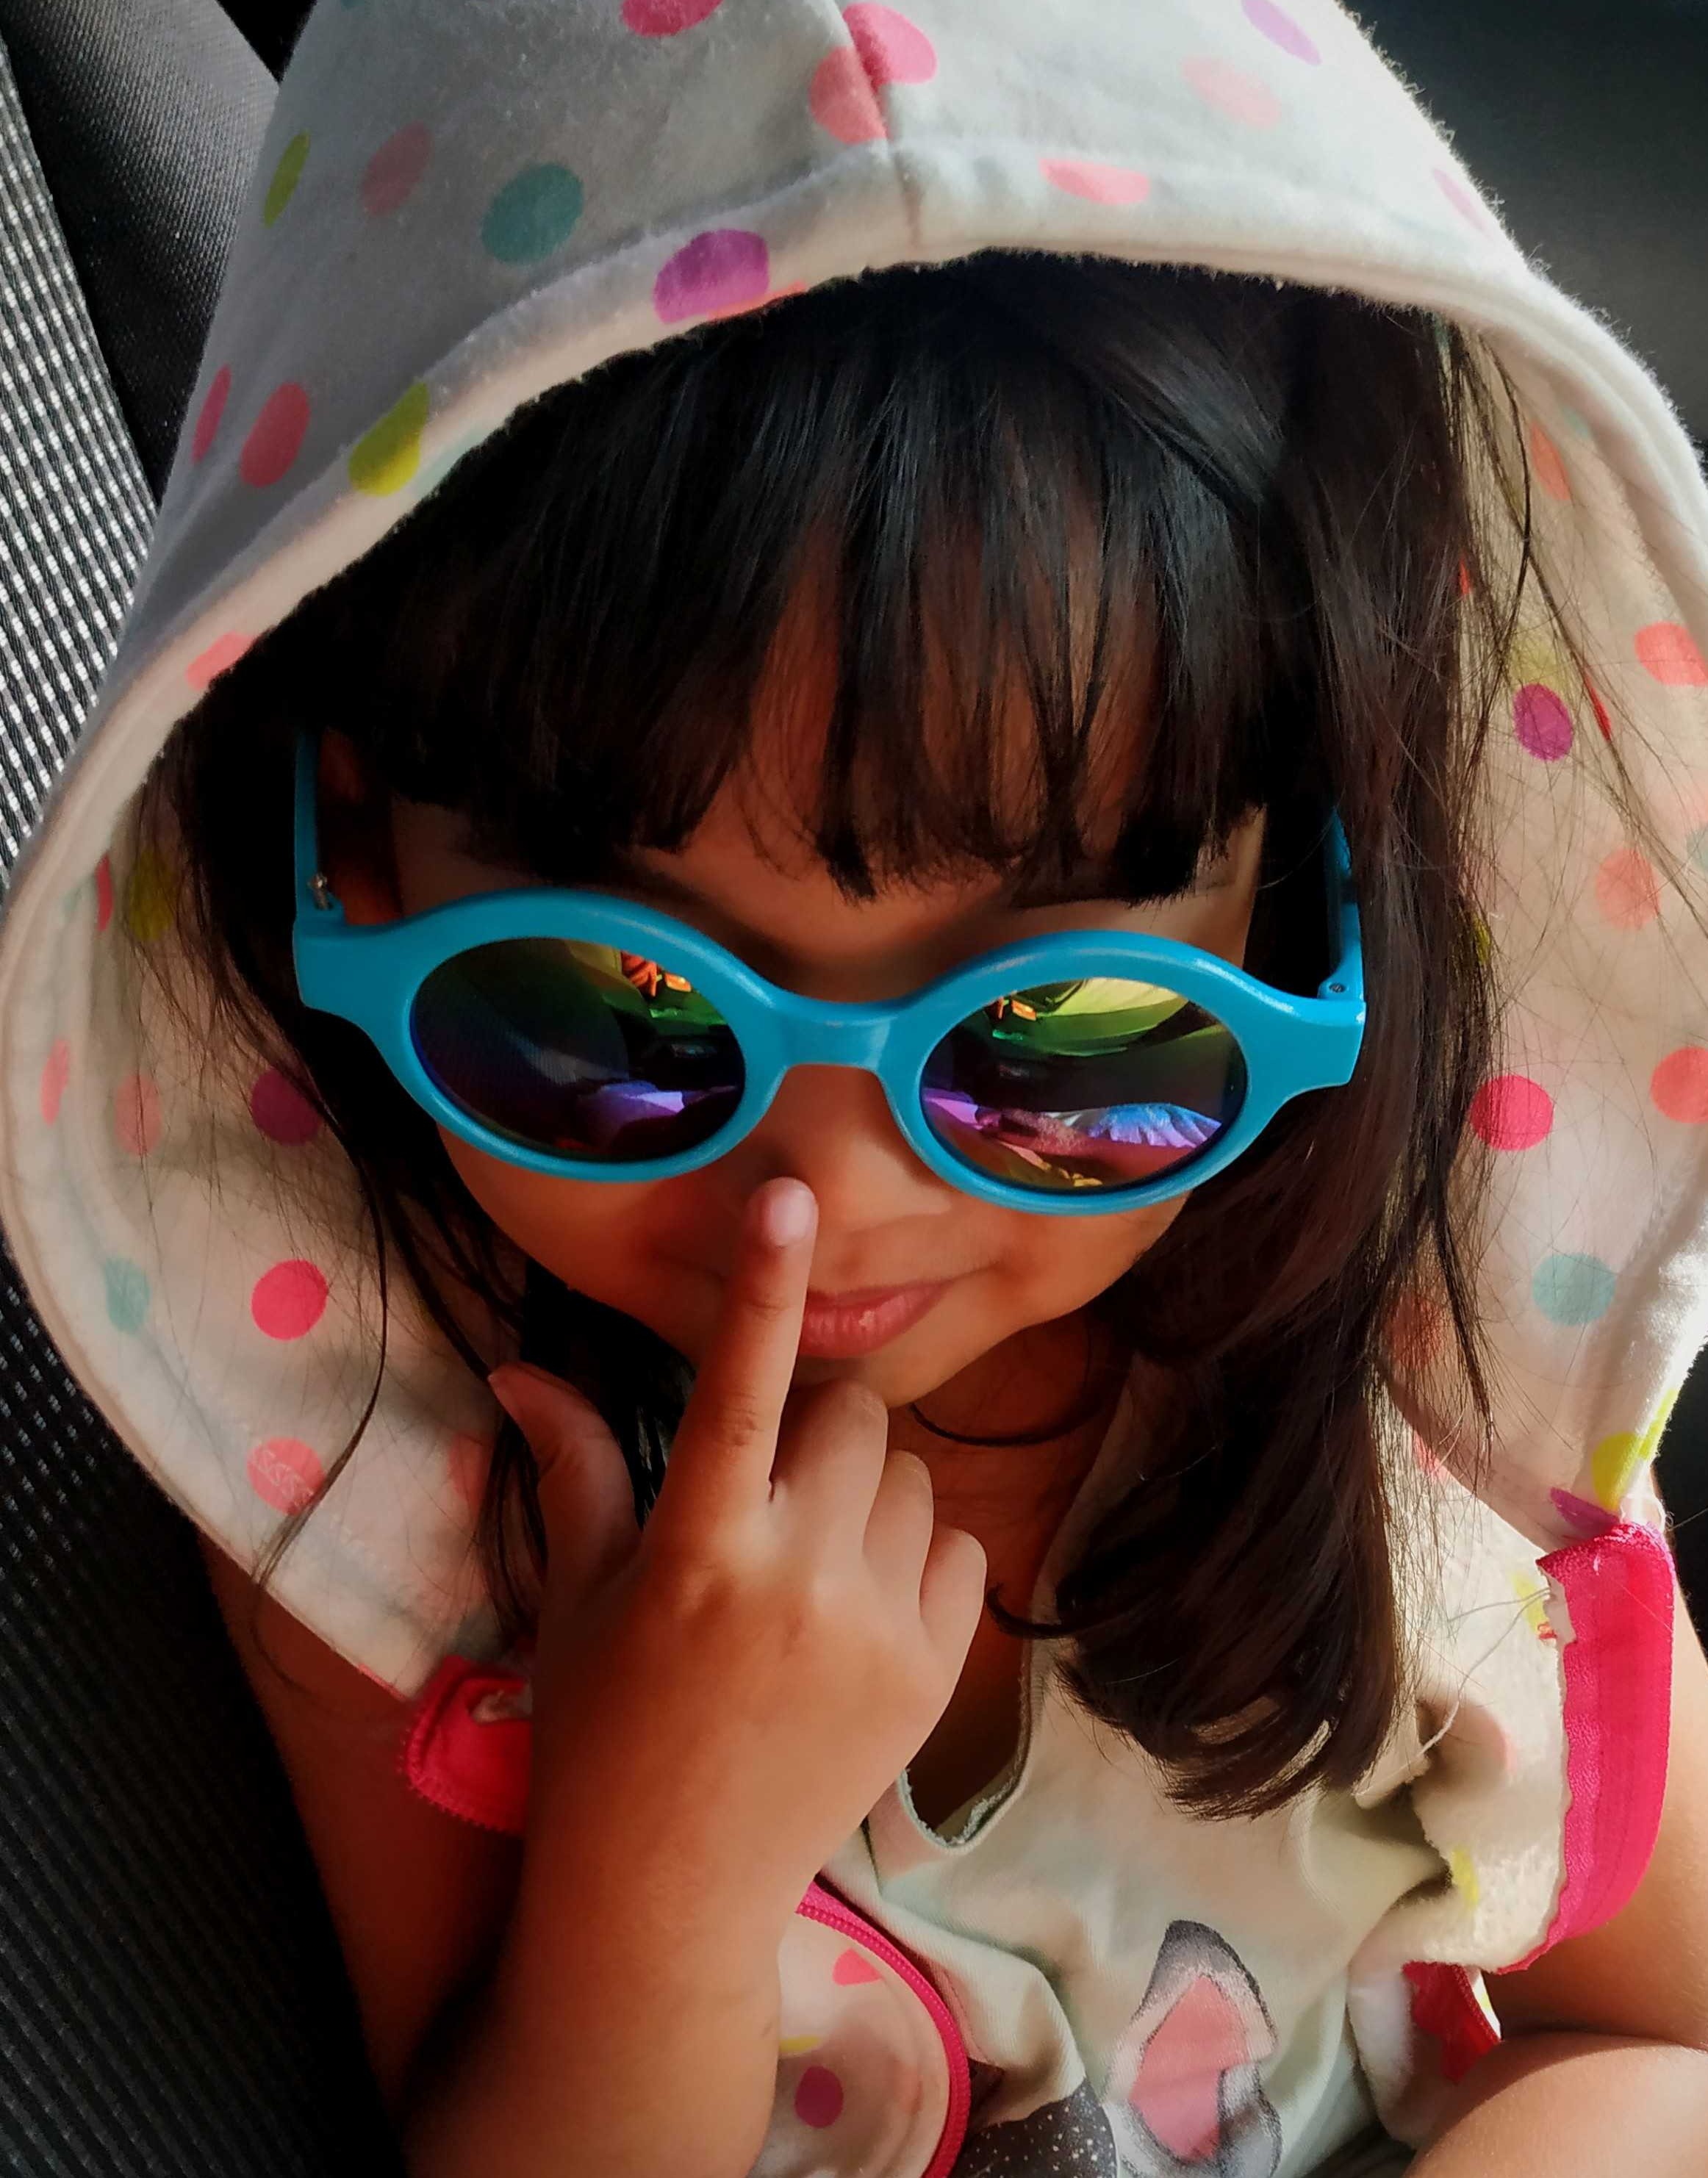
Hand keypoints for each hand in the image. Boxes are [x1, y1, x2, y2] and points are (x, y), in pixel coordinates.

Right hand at [485, 1177, 987, 1945]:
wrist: (673, 1890)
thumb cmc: (603, 1731)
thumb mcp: (576, 1598)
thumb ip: (572, 1468)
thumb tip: (516, 1367)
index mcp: (696, 1549)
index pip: (735, 1389)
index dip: (761, 1285)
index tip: (787, 1194)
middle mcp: (797, 1578)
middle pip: (852, 1417)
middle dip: (814, 1433)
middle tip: (769, 1495)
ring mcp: (879, 1630)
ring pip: (911, 1479)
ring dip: (867, 1495)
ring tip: (810, 1564)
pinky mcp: (937, 1676)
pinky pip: (961, 1549)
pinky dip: (918, 1558)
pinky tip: (860, 1610)